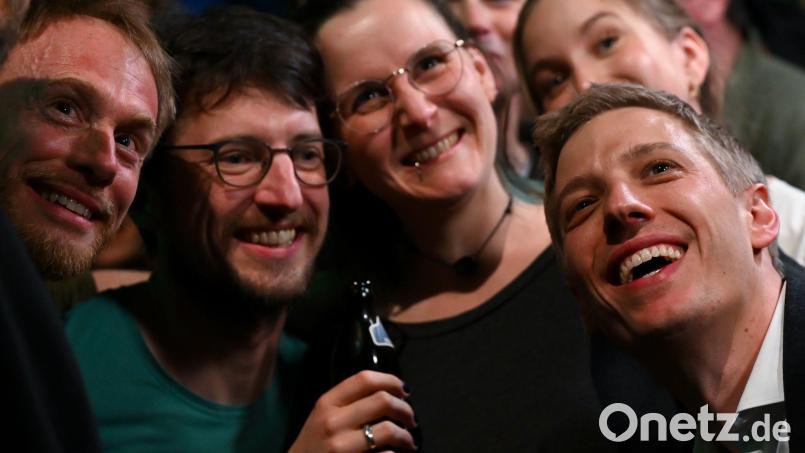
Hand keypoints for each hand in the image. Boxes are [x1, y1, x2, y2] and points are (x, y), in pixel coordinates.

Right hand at [288, 370, 417, 452]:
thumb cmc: (314, 444)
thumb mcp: (322, 416)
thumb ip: (348, 402)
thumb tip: (389, 393)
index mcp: (327, 403)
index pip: (364, 379)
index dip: (391, 380)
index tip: (403, 391)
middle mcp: (333, 421)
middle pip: (382, 400)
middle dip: (405, 409)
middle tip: (411, 419)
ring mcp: (341, 446)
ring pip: (389, 430)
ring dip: (406, 436)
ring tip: (408, 442)